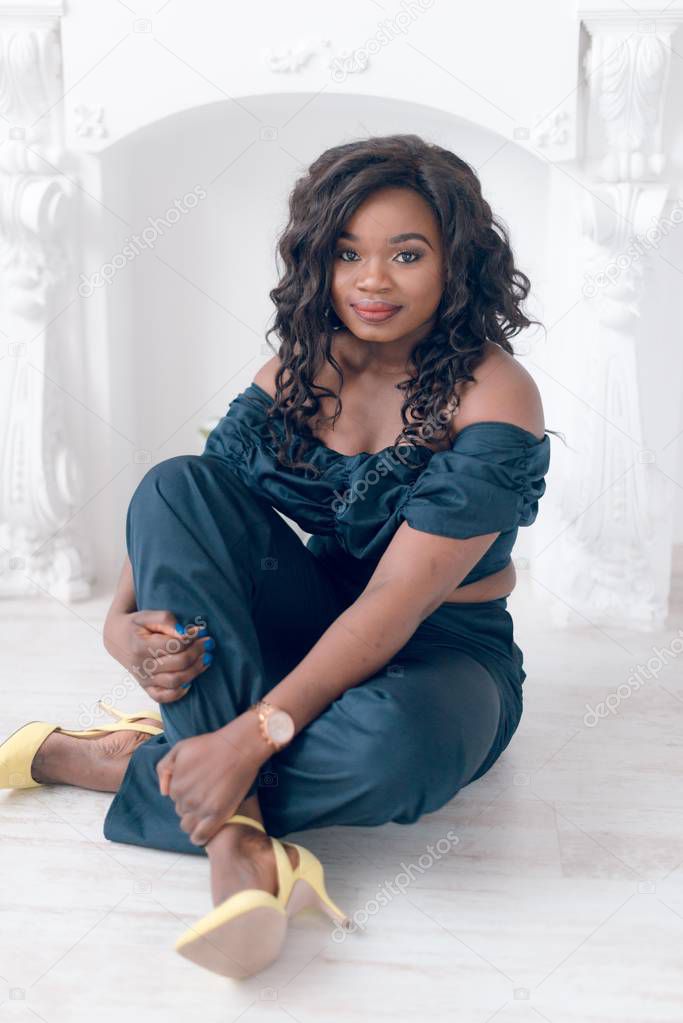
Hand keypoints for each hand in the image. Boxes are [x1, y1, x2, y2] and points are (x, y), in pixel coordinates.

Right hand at [102, 608, 213, 703]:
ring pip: (175, 681)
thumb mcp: (149, 615)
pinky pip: (163, 697)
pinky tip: (191, 682)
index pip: (173, 646)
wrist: (117, 639)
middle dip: (198, 653)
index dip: (191, 639)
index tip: (202, 633)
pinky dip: (179, 693)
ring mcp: (143, 679)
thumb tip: (186, 633)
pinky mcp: (146, 688)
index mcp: (140, 646)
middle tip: (209, 644)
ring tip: (207, 659)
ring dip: (195, 671)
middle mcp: (141, 666)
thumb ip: (168, 621)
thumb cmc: (137, 624)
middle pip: (178, 664)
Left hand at [156, 712, 270, 845]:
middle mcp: (186, 800)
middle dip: (190, 804)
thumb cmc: (211, 746)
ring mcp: (202, 809)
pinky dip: (199, 837)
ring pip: (188, 826)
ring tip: (208, 808)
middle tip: (206, 794)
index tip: (198, 785)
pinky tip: (206, 828)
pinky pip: (200, 837)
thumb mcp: (180, 748)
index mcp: (176, 785)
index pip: (174, 797)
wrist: (239, 747)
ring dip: (195, 819)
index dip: (186, 791)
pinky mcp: (217, 816)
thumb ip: (164, 769)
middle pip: (181, 811)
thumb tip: (163, 792)